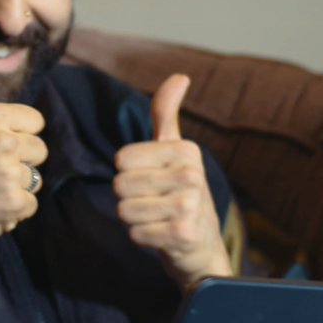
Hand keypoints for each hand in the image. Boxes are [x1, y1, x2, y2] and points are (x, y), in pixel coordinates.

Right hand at [0, 37, 48, 260]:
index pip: (35, 121)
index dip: (16, 134)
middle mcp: (2, 142)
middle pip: (39, 149)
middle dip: (19, 161)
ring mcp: (10, 174)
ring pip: (35, 176)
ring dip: (15, 186)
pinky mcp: (15, 204)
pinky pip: (31, 203)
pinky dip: (13, 209)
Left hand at [114, 74, 231, 288]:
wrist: (202, 247)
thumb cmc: (181, 194)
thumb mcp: (176, 151)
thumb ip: (167, 114)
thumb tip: (180, 76)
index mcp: (186, 150)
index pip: (121, 159)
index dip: (129, 174)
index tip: (152, 180)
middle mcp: (191, 175)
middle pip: (120, 185)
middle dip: (129, 199)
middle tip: (155, 203)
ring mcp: (189, 205)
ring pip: (124, 210)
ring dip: (134, 219)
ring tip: (158, 218)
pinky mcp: (182, 234)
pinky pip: (135, 233)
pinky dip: (142, 238)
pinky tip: (162, 236)